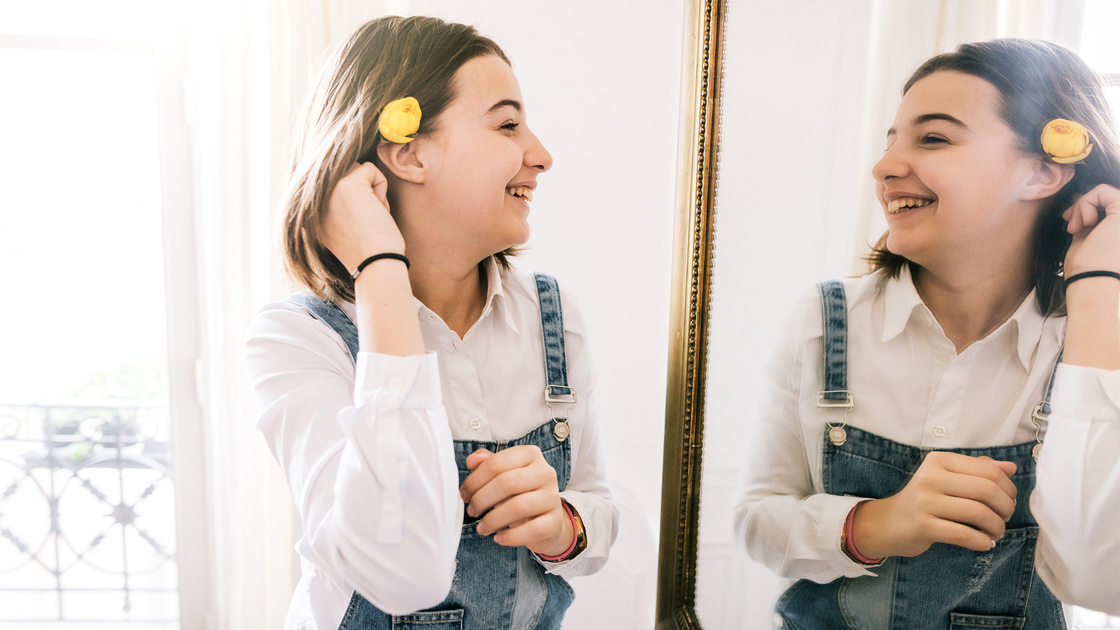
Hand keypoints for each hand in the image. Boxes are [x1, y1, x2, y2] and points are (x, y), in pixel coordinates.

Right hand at [320, 162, 404, 270]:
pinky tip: (377, 211)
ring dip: (371, 189)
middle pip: (343, 172)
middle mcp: (313, 199)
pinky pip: (371, 169)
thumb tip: (349, 177)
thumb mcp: (340, 228)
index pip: (329, 182)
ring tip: (371, 215)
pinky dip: (381, 187)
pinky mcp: (346, 184)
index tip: (358, 224)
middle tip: (367, 218)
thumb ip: (334, 205)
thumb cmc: (368, 252)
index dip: (354, 198)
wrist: (376, 266)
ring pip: (356, 168)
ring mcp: (327, 190)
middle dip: (362, 190)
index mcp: (308, 212)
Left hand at [459, 446, 573, 556]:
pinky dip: (510, 536)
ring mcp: (552, 497)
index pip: (496, 463)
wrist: (547, 520)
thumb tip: (472, 460)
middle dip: (481, 499)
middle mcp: (545, 472)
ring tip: (482, 527)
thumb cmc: (520, 494)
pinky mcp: (555, 521)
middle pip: (506, 483)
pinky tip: (498, 538)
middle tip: (472, 511)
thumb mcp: (504, 475)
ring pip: (518, 507)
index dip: (474, 480)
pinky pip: (531, 529)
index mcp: (530, 455)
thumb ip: (487, 464)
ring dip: (493, 520)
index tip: (464, 494)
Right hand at [851, 452, 1016, 558]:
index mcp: (939, 460)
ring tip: (996, 532)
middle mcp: (930, 476)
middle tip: (1004, 518)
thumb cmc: (925, 499)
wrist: (889, 523)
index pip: (988, 470)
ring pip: (978, 512)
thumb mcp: (948, 478)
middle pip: (986, 490)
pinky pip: (963, 534)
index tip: (1009, 501)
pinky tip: (985, 544)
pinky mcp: (923, 525)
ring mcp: (925, 501)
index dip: (1008, 488)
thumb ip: (977, 470)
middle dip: (1005, 507)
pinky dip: (981, 541)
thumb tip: (1011, 468)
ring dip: (996, 526)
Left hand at [1063, 184, 1119, 277]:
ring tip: (1076, 228)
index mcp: (1117, 231)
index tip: (1069, 224)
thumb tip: (1077, 202)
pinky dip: (1086, 203)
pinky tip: (1084, 222)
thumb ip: (1087, 220)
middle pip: (1102, 199)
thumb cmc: (1087, 267)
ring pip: (1102, 193)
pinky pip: (1103, 191)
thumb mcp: (1086, 238)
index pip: (1103, 207)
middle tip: (1071, 226)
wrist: (1093, 279)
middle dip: (1080, 207)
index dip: (1083, 209)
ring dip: (1081, 207)